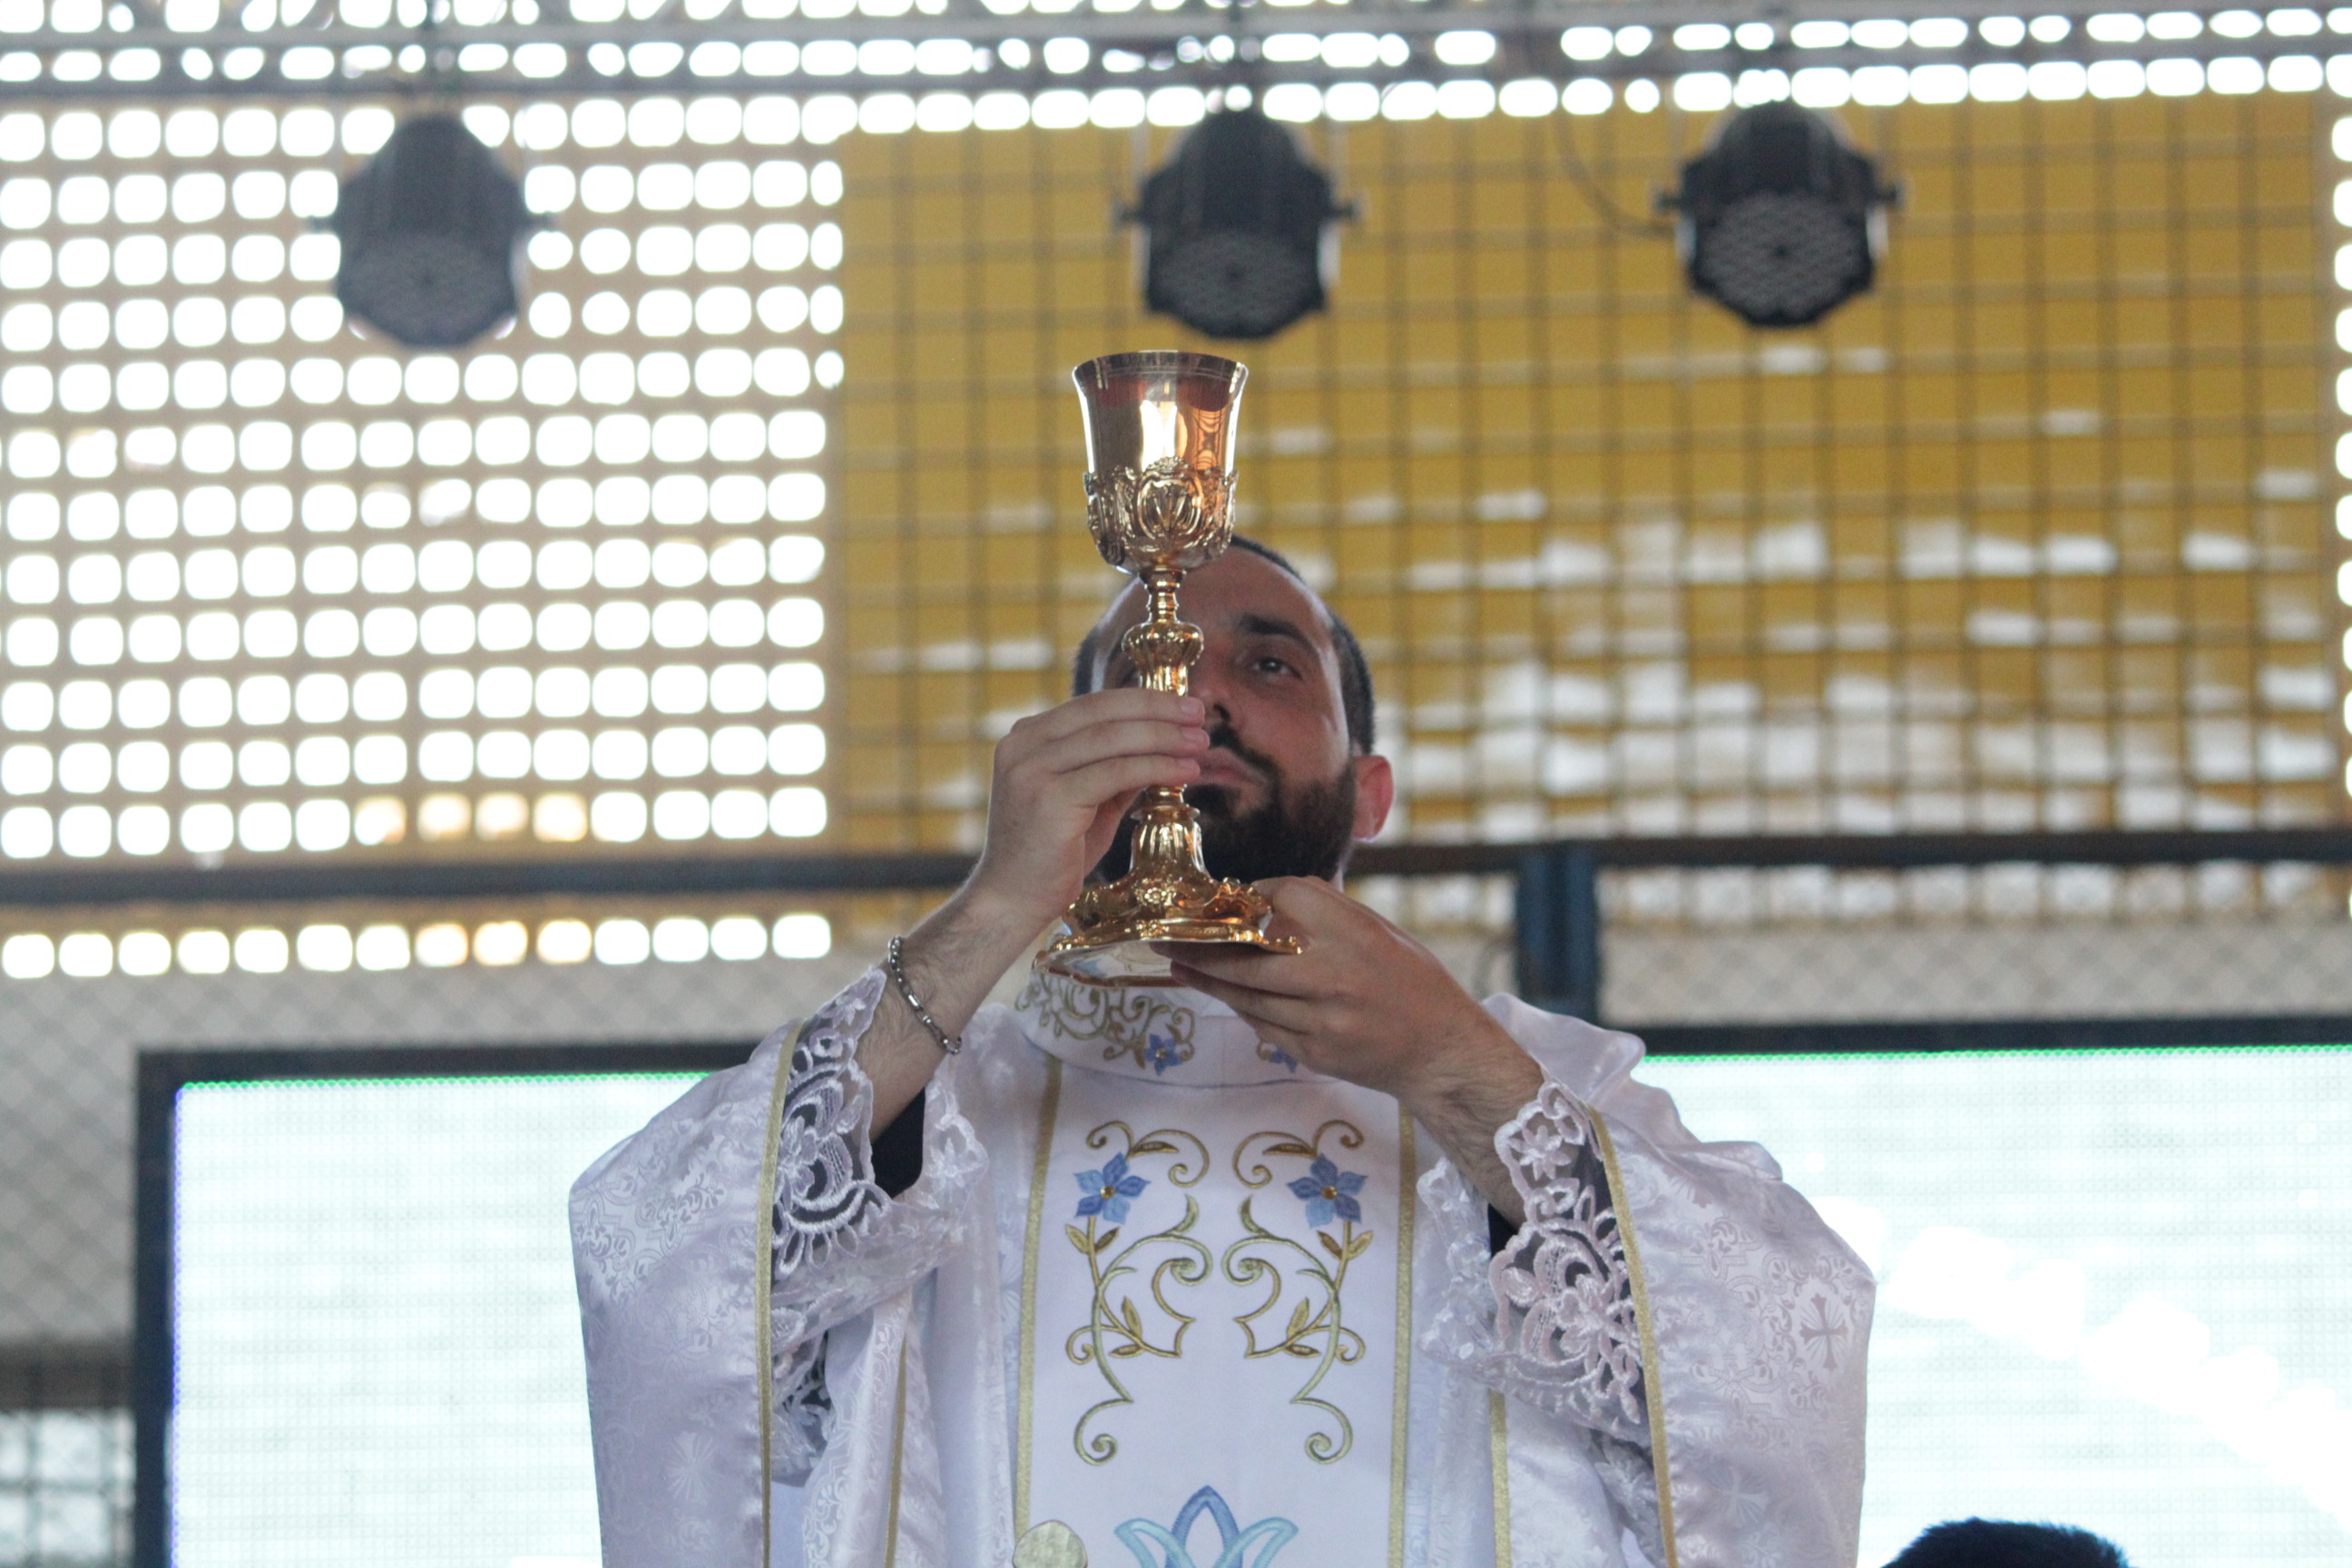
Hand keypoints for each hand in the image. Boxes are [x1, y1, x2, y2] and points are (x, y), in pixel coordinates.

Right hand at [966, 688, 1209, 933]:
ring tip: (1200, 743)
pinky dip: (1156, 768)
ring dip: (1164, 737)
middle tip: (1199, 714)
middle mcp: (1022, 745)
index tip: (1184, 705)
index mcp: (1026, 738)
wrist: (1011, 901)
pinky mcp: (1048, 799)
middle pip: (1103, 713)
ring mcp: (1031, 770)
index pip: (1092, 705)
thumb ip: (1114, 769)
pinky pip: (1114, 773)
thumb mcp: (1086, 800)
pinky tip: (1186, 771)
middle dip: (1158, 710)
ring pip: (1112, 739)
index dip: (1143, 700)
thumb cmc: (1051, 855)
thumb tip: (1164, 742)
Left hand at [1165, 879, 1534, 1106]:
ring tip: (1179, 965)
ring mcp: (1321, 1014)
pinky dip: (1240, 1008)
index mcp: (1350, 928)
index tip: (1221, 900)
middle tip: (1163, 937)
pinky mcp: (1314, 1050)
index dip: (1243, 898)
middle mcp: (1332, 969)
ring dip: (1207, 979)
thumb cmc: (1410, 980)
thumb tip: (1260, 898)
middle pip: (1243, 952)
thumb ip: (1325, 912)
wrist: (1441, 1049)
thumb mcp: (1377, 928)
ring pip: (1245, 993)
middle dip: (1197, 945)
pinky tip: (1220, 995)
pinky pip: (1263, 1025)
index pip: (1276, 898)